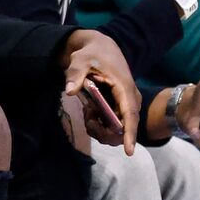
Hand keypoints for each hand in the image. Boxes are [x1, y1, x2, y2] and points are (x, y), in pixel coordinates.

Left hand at [60, 31, 137, 153]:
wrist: (100, 47)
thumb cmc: (92, 53)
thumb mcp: (80, 60)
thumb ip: (75, 75)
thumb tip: (70, 91)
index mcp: (124, 88)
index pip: (130, 115)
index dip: (129, 134)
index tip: (128, 151)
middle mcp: (130, 99)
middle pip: (123, 129)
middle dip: (104, 132)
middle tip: (87, 118)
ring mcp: (126, 105)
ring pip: (117, 130)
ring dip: (99, 129)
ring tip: (88, 112)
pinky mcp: (120, 108)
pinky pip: (113, 126)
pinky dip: (99, 125)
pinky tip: (91, 112)